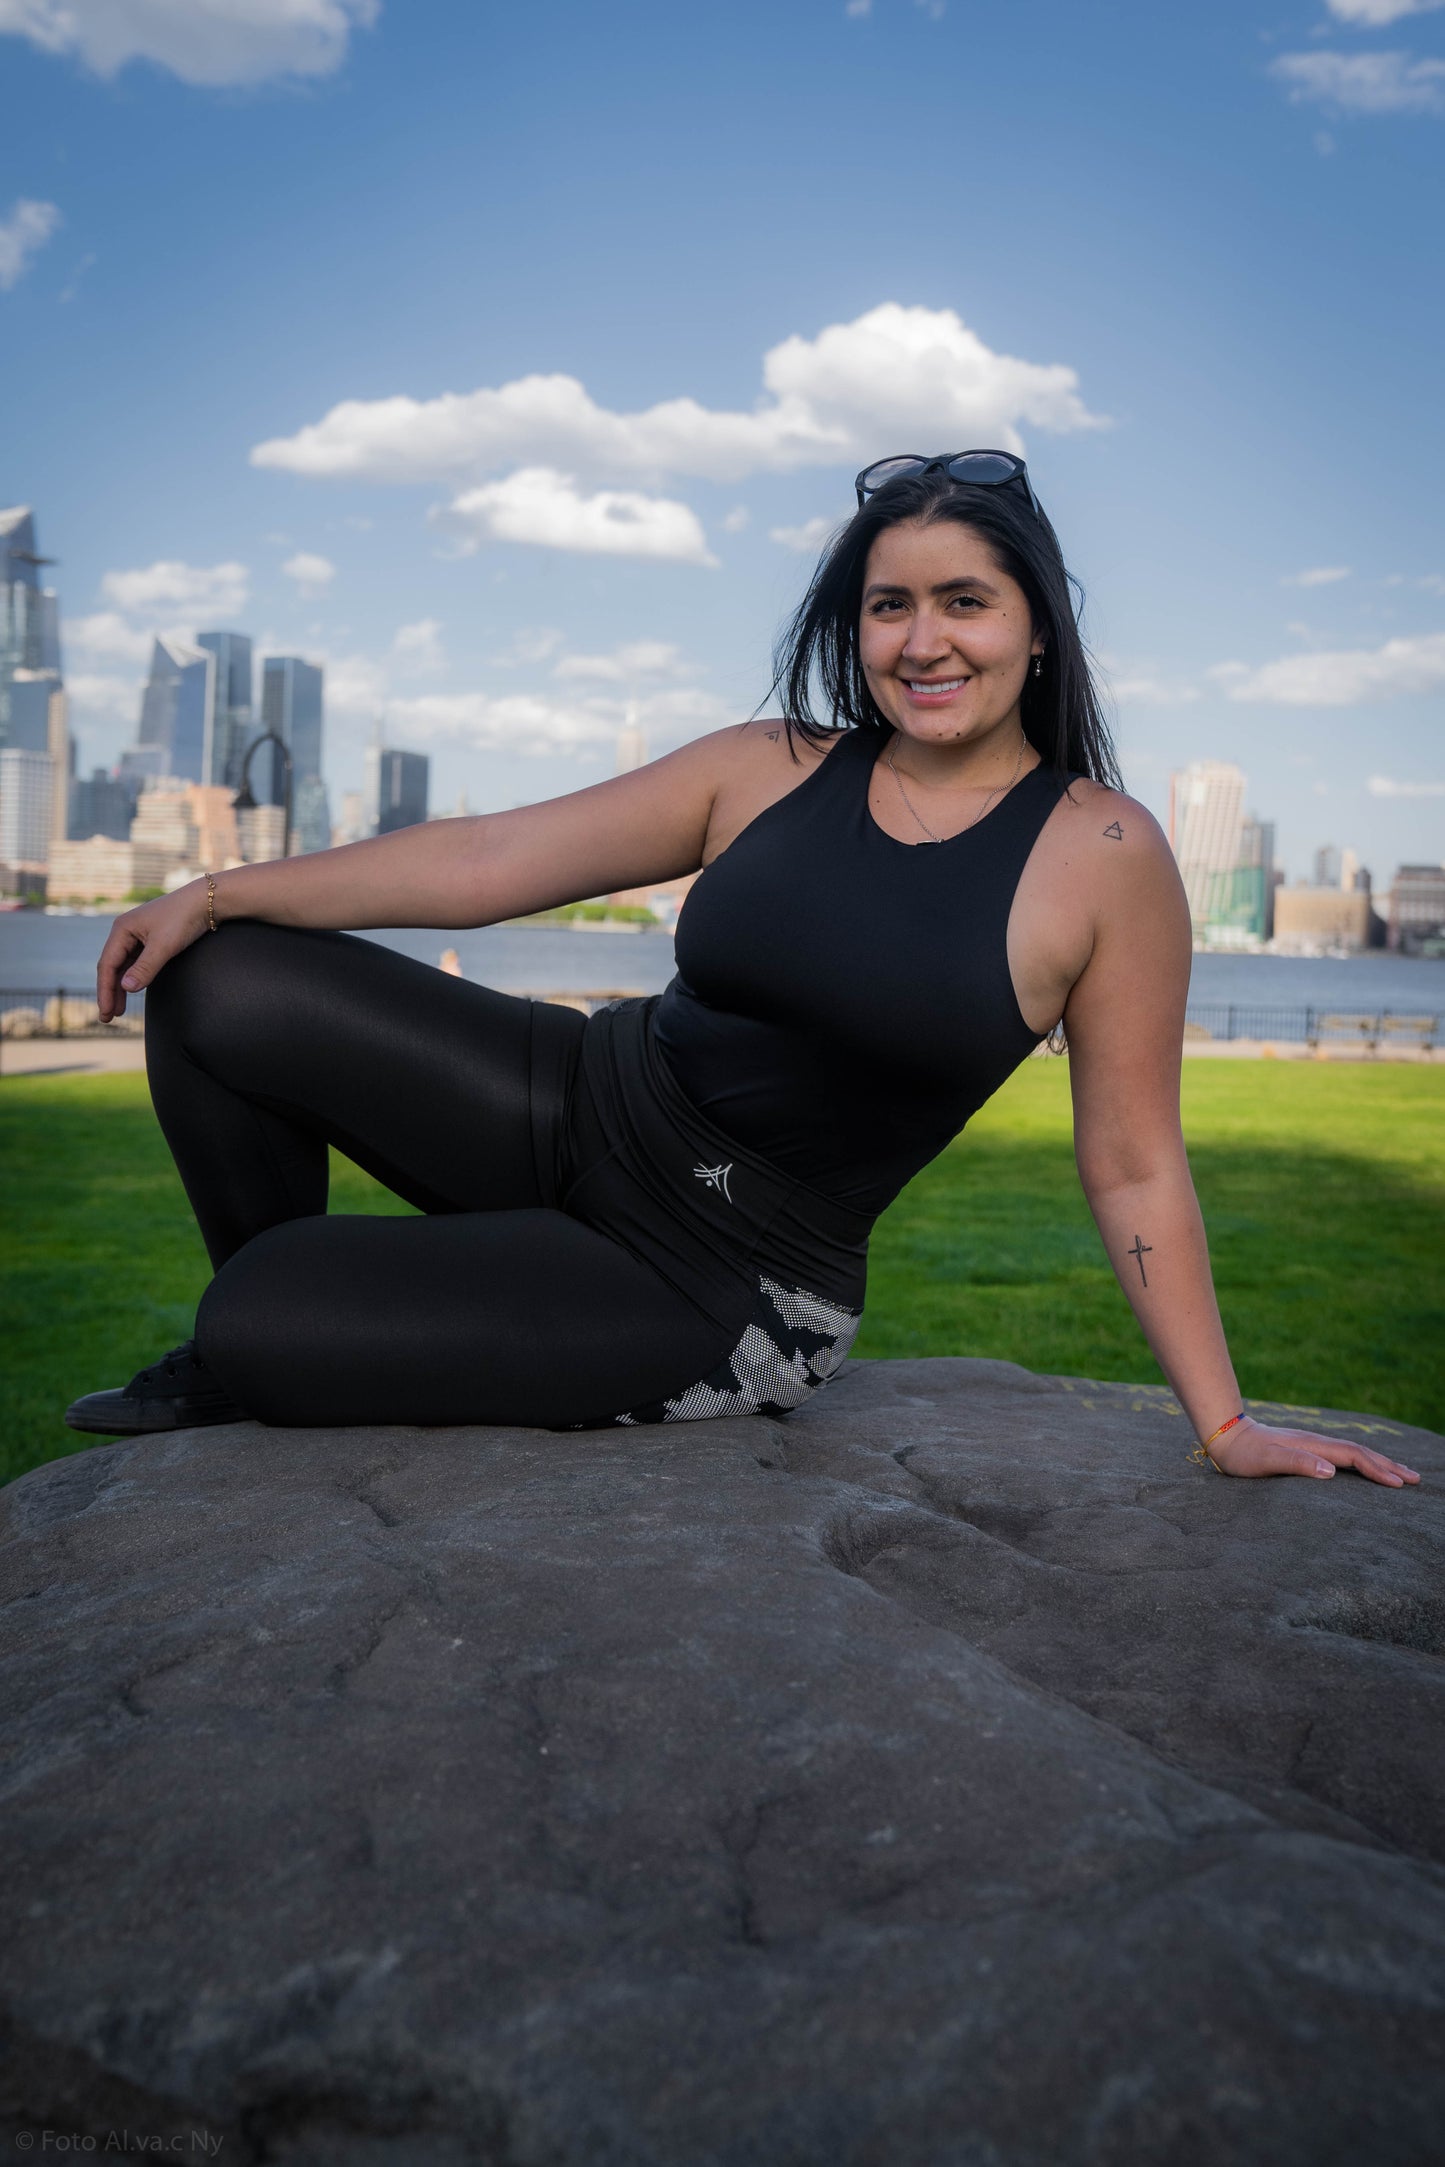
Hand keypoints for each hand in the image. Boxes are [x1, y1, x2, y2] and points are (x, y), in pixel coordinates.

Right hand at [97, 880, 209, 1020]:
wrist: (206, 901)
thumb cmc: (183, 919)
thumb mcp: (164, 946)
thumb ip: (145, 968)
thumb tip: (126, 988)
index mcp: (122, 929)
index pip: (107, 965)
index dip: (105, 991)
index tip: (105, 1012)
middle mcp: (125, 931)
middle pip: (112, 966)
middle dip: (109, 992)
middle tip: (107, 1017)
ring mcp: (137, 934)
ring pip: (123, 966)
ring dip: (120, 987)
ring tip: (118, 1010)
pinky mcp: (150, 938)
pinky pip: (135, 962)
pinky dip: (132, 977)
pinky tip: (132, 990)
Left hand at [1205, 1416, 1419, 1486]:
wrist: (1226, 1435)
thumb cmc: (1244, 1454)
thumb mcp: (1268, 1461)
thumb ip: (1298, 1464)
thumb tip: (1332, 1471)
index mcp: (1314, 1446)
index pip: (1353, 1458)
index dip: (1377, 1470)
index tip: (1399, 1485)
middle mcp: (1317, 1443)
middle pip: (1360, 1453)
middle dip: (1388, 1465)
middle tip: (1415, 1479)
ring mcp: (1312, 1445)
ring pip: (1353, 1454)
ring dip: (1378, 1463)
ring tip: (1399, 1474)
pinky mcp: (1305, 1450)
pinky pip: (1342, 1456)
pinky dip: (1360, 1463)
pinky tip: (1362, 1469)